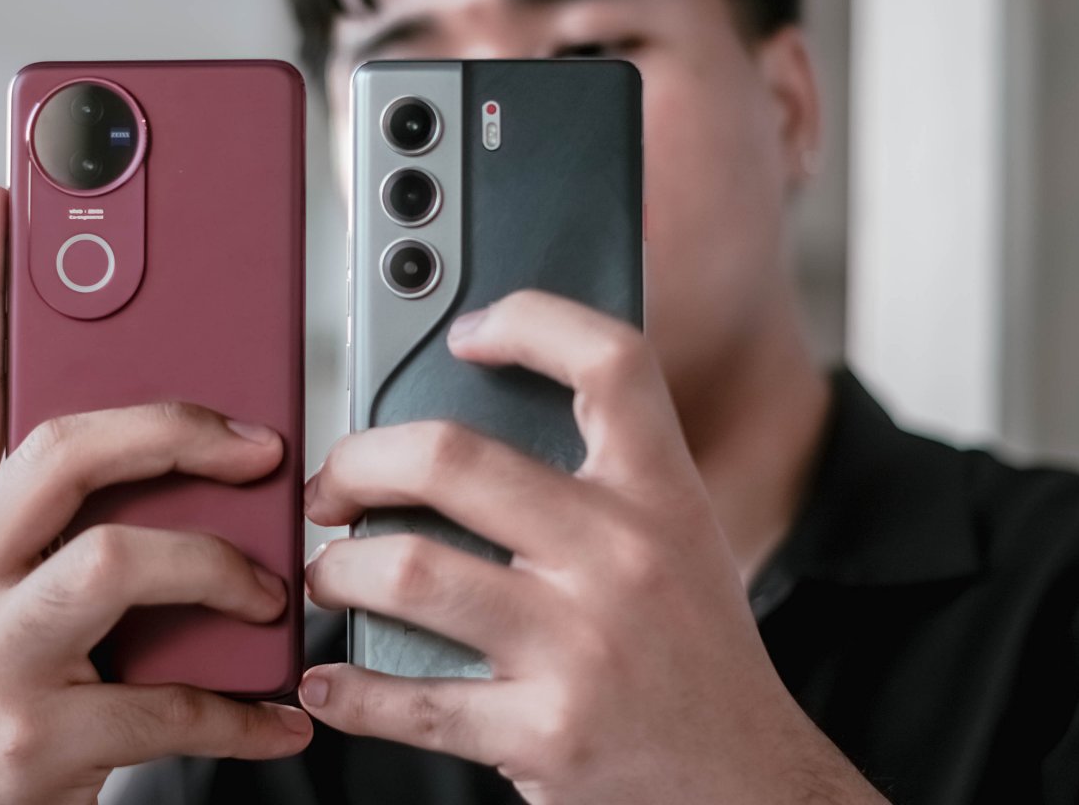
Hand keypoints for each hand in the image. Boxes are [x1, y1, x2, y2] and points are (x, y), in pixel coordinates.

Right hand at [0, 185, 311, 804]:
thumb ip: (43, 511)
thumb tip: (164, 430)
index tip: (4, 198)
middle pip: (62, 448)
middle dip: (177, 426)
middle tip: (257, 443)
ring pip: (117, 560)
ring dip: (221, 569)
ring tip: (269, 592)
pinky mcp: (30, 740)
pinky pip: (164, 700)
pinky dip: (241, 708)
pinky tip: (280, 714)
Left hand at [298, 290, 883, 803]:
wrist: (750, 787)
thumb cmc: (694, 657)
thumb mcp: (680, 544)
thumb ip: (599, 485)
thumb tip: (457, 441)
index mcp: (661, 494)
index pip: (610, 362)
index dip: (530, 321)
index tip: (466, 334)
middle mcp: (623, 557)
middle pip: (453, 457)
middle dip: (358, 463)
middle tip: (333, 488)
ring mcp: (582, 647)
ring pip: (411, 571)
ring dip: (337, 573)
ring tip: (328, 578)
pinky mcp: (546, 733)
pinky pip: (412, 700)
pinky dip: (349, 692)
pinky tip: (330, 682)